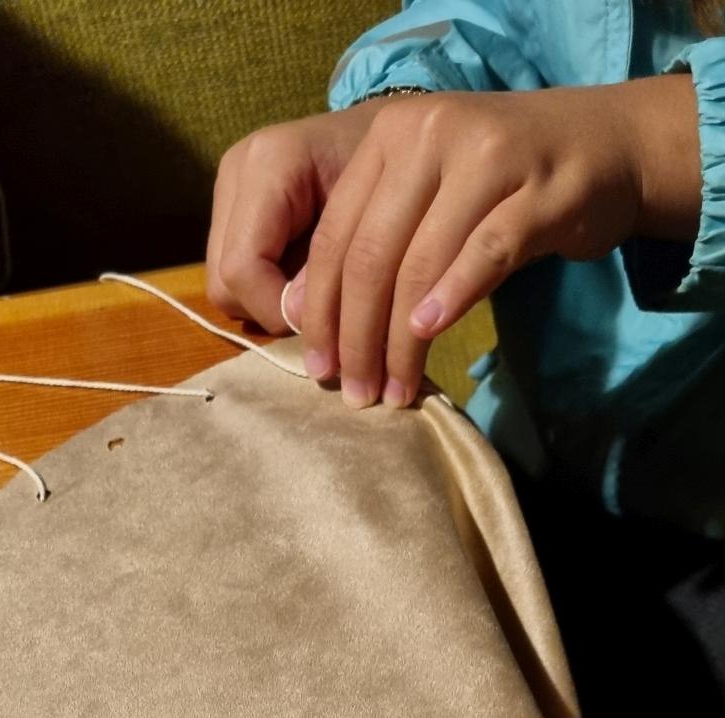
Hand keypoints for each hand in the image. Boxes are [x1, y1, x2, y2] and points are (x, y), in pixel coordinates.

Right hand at [206, 102, 384, 331]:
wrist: (389, 134)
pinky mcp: (228, 210)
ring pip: (221, 286)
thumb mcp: (371, 218)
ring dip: (264, 304)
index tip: (320, 321)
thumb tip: (296, 319)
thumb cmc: (392, 172)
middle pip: (223, 282)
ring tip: (309, 293)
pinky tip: (297, 279)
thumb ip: (329, 265)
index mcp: (270, 163)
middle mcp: (236, 173)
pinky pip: (230, 276)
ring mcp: (226, 191)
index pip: (243, 266)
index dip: (275, 307)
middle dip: (268, 310)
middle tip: (318, 313)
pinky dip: (262, 292)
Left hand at [286, 75, 700, 407]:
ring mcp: (486, 158)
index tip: (319, 368)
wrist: (603, 144)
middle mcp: (431, 134)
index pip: (337, 235)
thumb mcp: (428, 193)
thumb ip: (373, 238)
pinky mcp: (538, 191)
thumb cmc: (503, 180)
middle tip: (357, 394)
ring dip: (401, 341)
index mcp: (391, 134)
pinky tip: (430, 334)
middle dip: (356, 336)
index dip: (320, 311)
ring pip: (420, 264)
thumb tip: (303, 312)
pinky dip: (452, 298)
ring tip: (395, 390)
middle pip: (372, 255)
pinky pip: (484, 253)